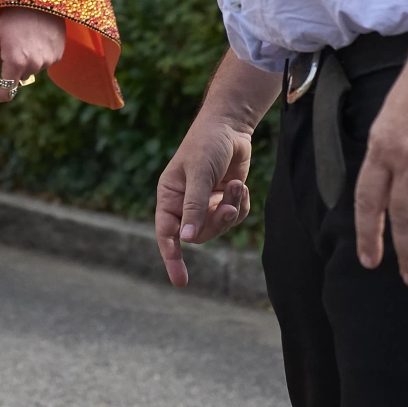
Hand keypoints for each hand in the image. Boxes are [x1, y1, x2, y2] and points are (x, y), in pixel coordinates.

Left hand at [0, 6, 64, 102]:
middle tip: (8, 50)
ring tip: (23, 40)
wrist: (39, 0)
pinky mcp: (58, 55)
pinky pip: (44, 62)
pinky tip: (36, 39)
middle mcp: (34, 65)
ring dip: (26, 62)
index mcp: (16, 62)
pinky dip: (39, 55)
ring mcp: (48, 60)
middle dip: (11, 70)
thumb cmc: (12, 17)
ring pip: (32, 70)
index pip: (7, 92)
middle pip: (18, 79)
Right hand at [155, 113, 252, 286]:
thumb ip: (193, 206)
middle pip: (199, 234)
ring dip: (231, 210)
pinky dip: (241, 204)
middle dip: (216, 223)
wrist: (231, 125)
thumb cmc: (207, 144)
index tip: (181, 281)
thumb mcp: (198, 174)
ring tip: (238, 187)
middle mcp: (185, 203)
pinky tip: (241, 184)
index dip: (172, 258)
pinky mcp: (224, 198)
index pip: (166, 234)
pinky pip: (235, 217)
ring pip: (219, 226)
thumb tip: (186, 240)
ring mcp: (206, 202)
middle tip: (229, 207)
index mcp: (169, 196)